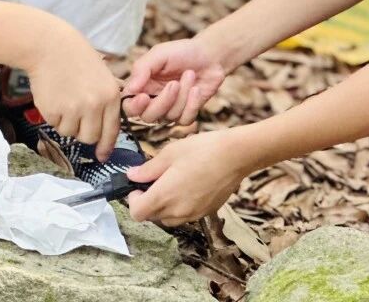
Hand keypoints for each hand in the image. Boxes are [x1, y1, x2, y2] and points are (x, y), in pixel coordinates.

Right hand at [25, 23, 121, 162]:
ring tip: (64, 99)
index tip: (102, 155)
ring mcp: (74, 109)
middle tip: (76, 115)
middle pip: (90, 137)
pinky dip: (53, 116)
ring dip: (67, 123)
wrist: (50, 47)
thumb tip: (105, 133)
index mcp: (110, 95)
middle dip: (83, 131)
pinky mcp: (54, 111)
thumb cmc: (77, 59)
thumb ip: (106, 103)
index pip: (112, 130)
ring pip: (71, 133)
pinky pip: (55, 125)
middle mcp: (94, 105)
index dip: (106, 146)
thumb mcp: (102, 77)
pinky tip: (54, 97)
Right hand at [122, 38, 225, 124]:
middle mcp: (153, 100)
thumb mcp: (158, 54)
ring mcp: (170, 108)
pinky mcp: (186, 113)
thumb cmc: (182, 52)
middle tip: (174, 83)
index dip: (134, 106)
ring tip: (190, 75)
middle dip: (162, 102)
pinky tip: (197, 89)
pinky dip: (192, 104)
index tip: (144, 97)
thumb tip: (129, 90)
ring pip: (169, 117)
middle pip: (148, 117)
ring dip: (182, 96)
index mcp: (142, 86)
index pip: (129, 105)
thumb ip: (142, 69)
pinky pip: (185, 120)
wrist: (209, 54)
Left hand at [126, 129, 251, 224]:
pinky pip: (185, 215)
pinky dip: (180, 205)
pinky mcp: (206, 212)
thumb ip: (149, 168)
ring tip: (173, 182)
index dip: (133, 200)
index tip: (138, 186)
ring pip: (168, 218)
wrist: (236, 155)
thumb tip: (132, 176)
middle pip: (152, 216)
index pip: (137, 213)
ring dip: (164, 205)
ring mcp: (193, 214)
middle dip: (148, 201)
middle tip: (155, 180)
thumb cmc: (203, 149)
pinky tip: (188, 185)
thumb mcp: (171, 152)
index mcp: (165, 195)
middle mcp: (178, 211)